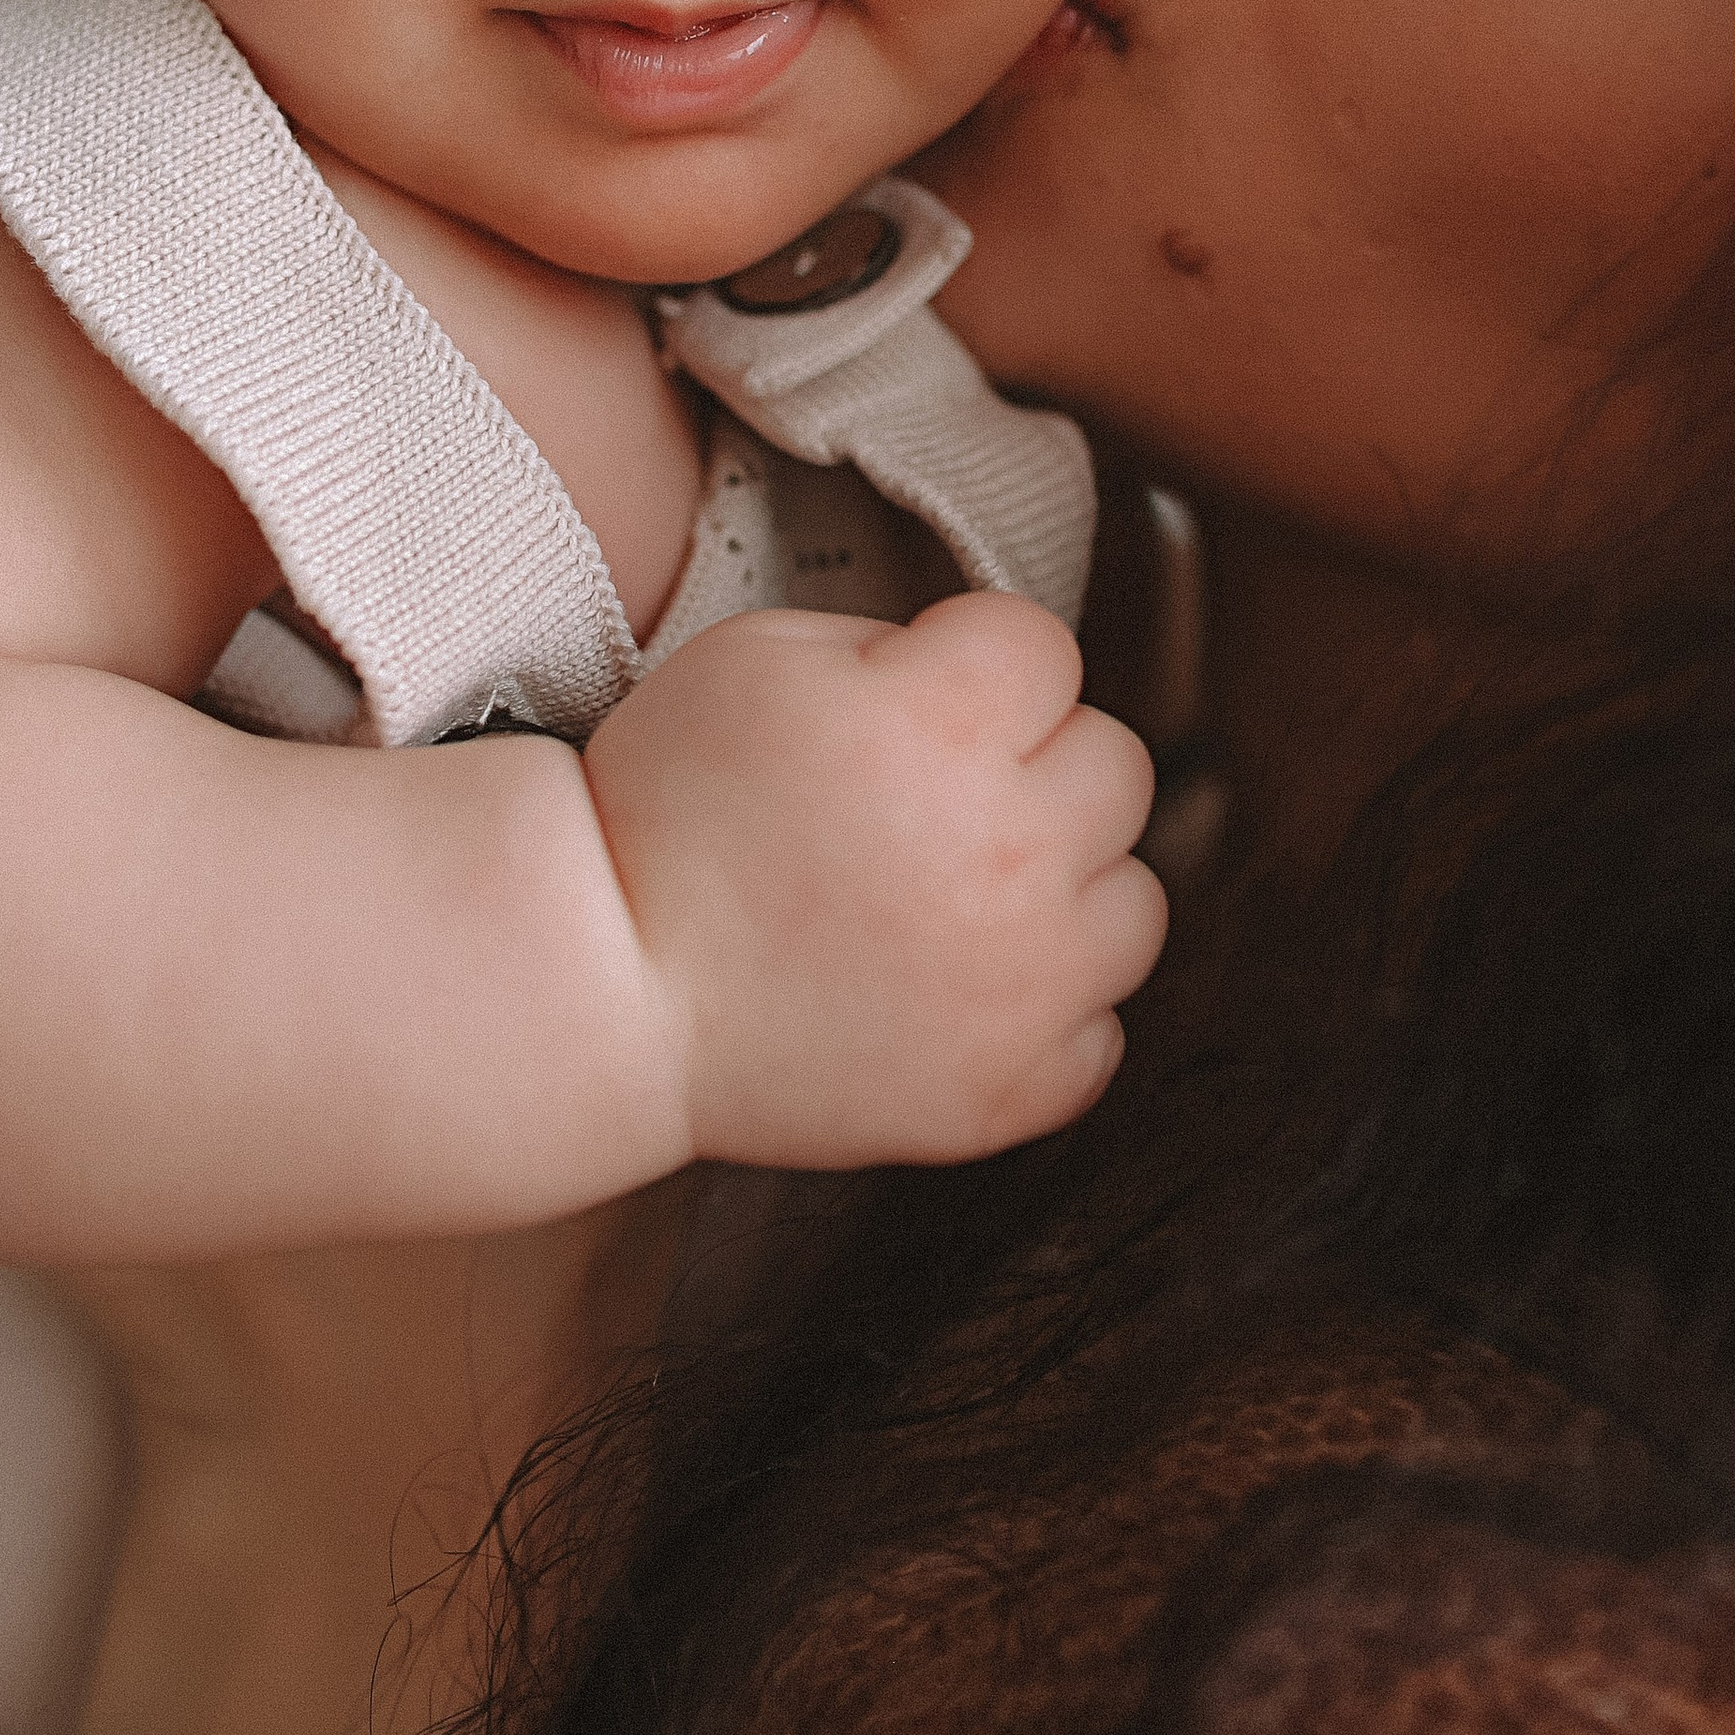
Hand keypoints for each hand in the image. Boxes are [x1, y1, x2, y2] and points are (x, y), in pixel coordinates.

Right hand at [583, 593, 1162, 1171]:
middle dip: (1035, 764)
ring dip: (1064, 889)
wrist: (601, 985)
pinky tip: (956, 987)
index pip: (1048, 649)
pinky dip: (1045, 1013)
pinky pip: (1099, 1035)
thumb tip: (980, 676)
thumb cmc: (663, 811)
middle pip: (1115, 768)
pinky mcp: (1003, 1090)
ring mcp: (1020, 984)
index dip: (977, 662)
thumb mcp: (759, 656)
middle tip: (933, 796)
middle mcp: (1008, 849)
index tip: (921, 697)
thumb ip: (896, 645)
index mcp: (944, 724)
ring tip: (955, 896)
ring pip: (1133, 903)